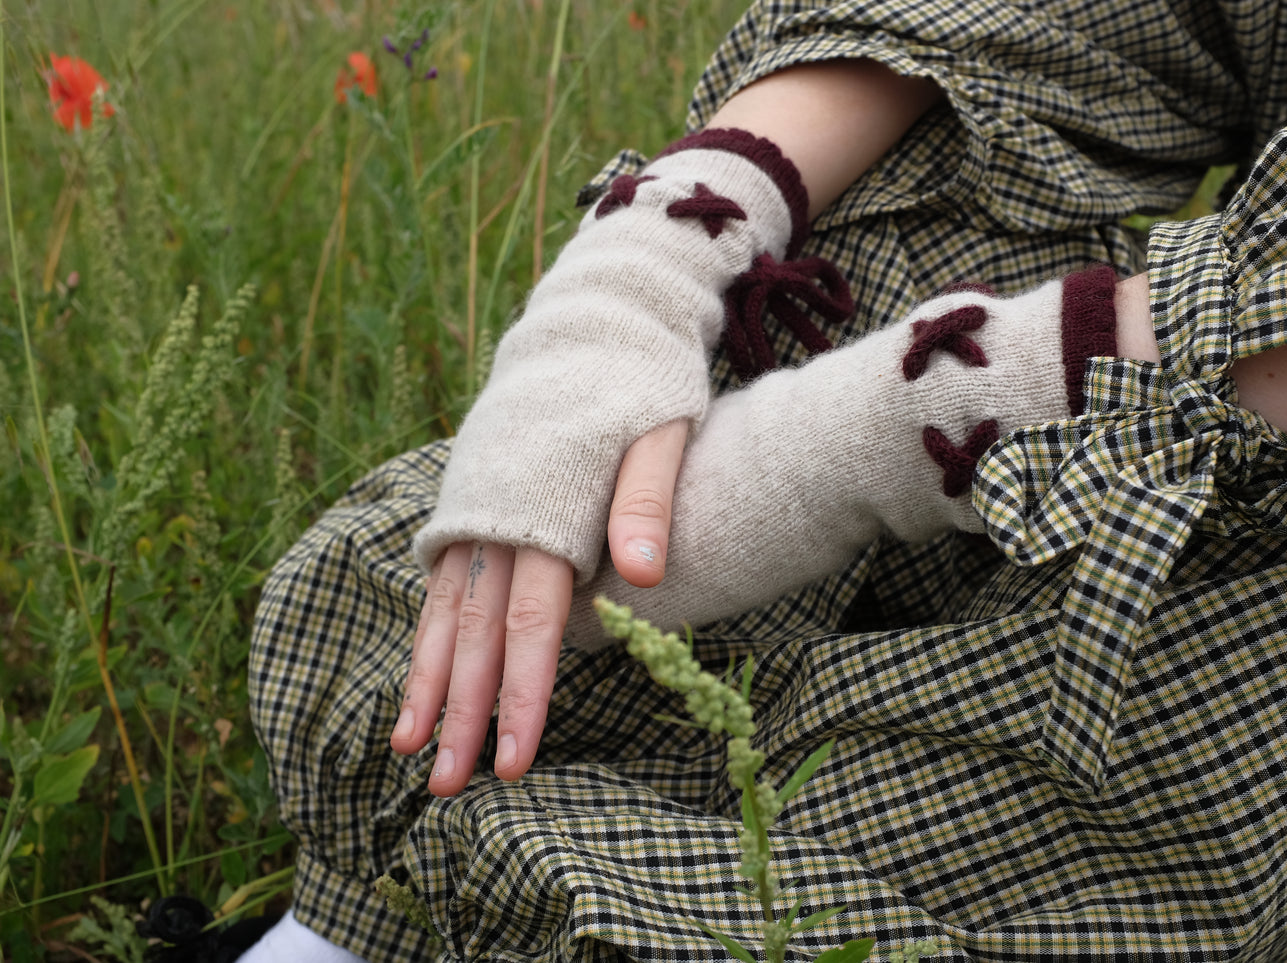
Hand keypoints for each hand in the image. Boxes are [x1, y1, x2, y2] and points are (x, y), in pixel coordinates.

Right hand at [391, 420, 687, 794]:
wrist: (588, 326)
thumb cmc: (636, 384)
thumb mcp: (659, 431)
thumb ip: (644, 501)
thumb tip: (641, 576)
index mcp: (548, 513)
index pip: (534, 624)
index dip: (524, 694)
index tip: (514, 758)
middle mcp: (498, 520)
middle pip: (476, 634)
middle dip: (462, 712)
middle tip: (447, 786)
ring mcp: (473, 512)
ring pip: (443, 613)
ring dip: (426, 684)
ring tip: (406, 751)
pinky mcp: (465, 504)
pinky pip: (438, 583)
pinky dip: (425, 635)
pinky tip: (415, 680)